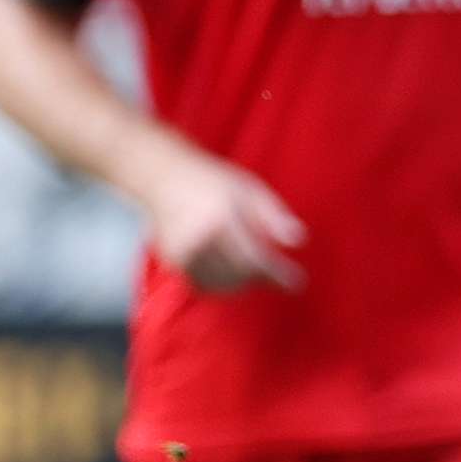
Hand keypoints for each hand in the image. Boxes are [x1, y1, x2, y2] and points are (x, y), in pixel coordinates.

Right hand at [140, 150, 304, 292]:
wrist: (161, 177)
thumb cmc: (211, 181)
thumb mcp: (248, 188)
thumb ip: (273, 215)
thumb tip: (298, 241)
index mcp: (219, 220)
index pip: (253, 258)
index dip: (276, 274)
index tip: (297, 283)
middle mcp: (198, 240)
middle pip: (238, 275)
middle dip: (261, 278)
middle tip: (277, 273)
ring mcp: (181, 253)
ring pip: (221, 284)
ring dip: (243, 283)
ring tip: (256, 271)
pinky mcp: (172, 261)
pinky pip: (203, 284)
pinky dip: (222, 284)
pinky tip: (234, 274)